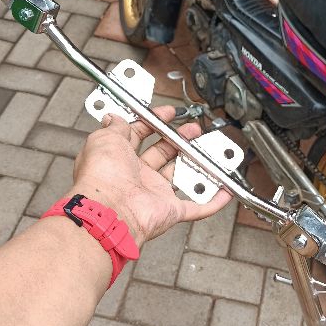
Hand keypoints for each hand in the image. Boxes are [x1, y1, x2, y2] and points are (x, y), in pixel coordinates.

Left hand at [69, 105, 232, 245]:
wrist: (109, 210)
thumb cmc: (102, 176)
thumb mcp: (105, 138)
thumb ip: (115, 126)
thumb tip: (114, 117)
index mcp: (119, 158)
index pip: (138, 136)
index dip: (153, 123)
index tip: (168, 114)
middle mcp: (136, 177)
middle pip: (161, 154)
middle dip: (178, 139)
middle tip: (192, 129)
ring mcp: (153, 195)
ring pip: (180, 175)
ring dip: (195, 162)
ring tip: (208, 148)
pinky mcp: (170, 212)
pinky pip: (196, 207)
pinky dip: (213, 202)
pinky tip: (223, 191)